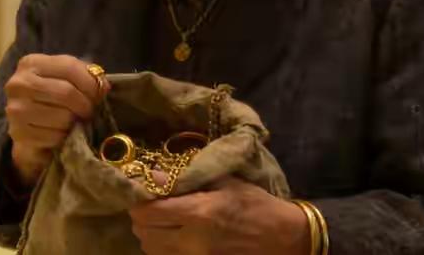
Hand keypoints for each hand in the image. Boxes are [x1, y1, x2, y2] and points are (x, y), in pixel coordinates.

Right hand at [4, 54, 104, 185]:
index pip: (69, 67)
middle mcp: (19, 83)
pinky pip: (54, 137)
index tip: (101, 93)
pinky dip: (64, 137)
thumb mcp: (66, 78)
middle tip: (90, 111)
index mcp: (31, 63)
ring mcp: (16, 109)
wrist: (28, 125)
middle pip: (66, 93)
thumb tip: (103, 86)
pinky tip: (62, 132)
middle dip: (86, 104)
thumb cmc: (51, 97)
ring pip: (62, 117)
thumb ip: (85, 76)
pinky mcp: (18, 133)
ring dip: (75, 122)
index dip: (91, 82)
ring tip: (75, 121)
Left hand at [129, 176, 309, 254]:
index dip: (139, 201)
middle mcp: (192, 242)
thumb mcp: (225, 183)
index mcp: (198, 214)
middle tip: (152, 204)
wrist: (285, 239)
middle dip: (142, 217)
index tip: (144, 191)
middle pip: (144, 233)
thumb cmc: (256, 205)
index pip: (148, 212)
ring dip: (150, 234)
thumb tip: (153, 175)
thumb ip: (186, 180)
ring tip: (162, 220)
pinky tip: (173, 236)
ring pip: (152, 250)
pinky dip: (163, 247)